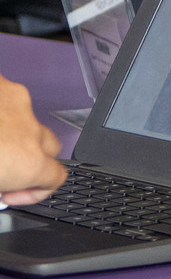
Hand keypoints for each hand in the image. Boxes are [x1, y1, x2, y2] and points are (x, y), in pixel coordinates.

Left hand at [0, 78, 65, 204]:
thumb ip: (2, 187)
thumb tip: (1, 189)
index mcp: (28, 163)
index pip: (56, 178)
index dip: (35, 192)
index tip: (11, 194)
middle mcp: (29, 130)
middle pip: (48, 147)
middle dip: (30, 158)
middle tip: (3, 168)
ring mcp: (16, 102)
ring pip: (26, 120)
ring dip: (10, 132)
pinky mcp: (2, 83)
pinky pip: (7, 99)